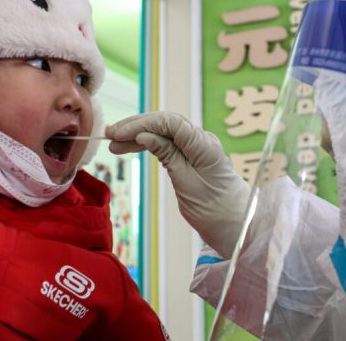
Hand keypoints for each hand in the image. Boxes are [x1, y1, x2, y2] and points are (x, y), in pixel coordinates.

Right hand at [107, 112, 248, 257]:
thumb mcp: (186, 184)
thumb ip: (168, 156)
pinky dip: (148, 144)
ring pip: (163, 132)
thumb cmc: (214, 208)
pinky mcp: (191, 155)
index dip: (142, 124)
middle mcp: (201, 140)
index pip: (170, 123)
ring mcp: (197, 146)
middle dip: (136, 126)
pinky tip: (131, 147)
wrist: (235, 223)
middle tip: (109, 135)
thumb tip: (145, 135)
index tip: (120, 134)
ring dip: (138, 135)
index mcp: (204, 145)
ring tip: (114, 144)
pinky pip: (167, 142)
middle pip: (165, 123)